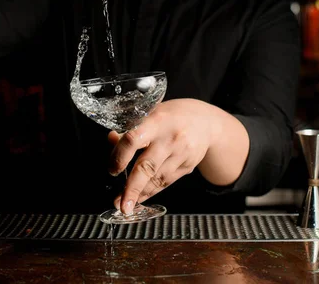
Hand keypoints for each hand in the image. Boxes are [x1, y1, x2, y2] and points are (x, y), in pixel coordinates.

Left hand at [108, 99, 217, 214]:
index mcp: (157, 121)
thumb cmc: (172, 116)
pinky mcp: (187, 167)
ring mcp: (181, 154)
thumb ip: (131, 128)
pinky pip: (166, 182)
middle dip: (131, 188)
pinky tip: (140, 197)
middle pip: (147, 167)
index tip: (112, 169)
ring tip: (125, 205)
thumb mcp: (151, 113)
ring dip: (139, 194)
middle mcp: (170, 139)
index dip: (119, 156)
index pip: (133, 140)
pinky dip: (151, 192)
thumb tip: (111, 139)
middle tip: (119, 204)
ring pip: (156, 179)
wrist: (206, 122)